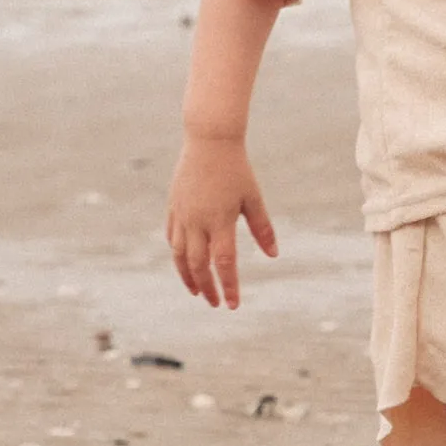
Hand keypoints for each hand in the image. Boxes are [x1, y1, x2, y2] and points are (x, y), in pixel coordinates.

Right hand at [166, 135, 276, 307]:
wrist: (209, 140)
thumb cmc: (236, 169)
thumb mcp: (254, 198)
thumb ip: (262, 228)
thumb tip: (273, 255)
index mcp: (220, 221)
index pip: (224, 263)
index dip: (228, 286)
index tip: (232, 305)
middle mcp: (198, 222)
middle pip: (199, 265)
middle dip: (207, 287)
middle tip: (215, 303)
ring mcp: (182, 215)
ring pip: (180, 256)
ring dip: (188, 277)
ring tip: (196, 291)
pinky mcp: (174, 207)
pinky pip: (173, 237)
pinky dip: (178, 254)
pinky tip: (185, 262)